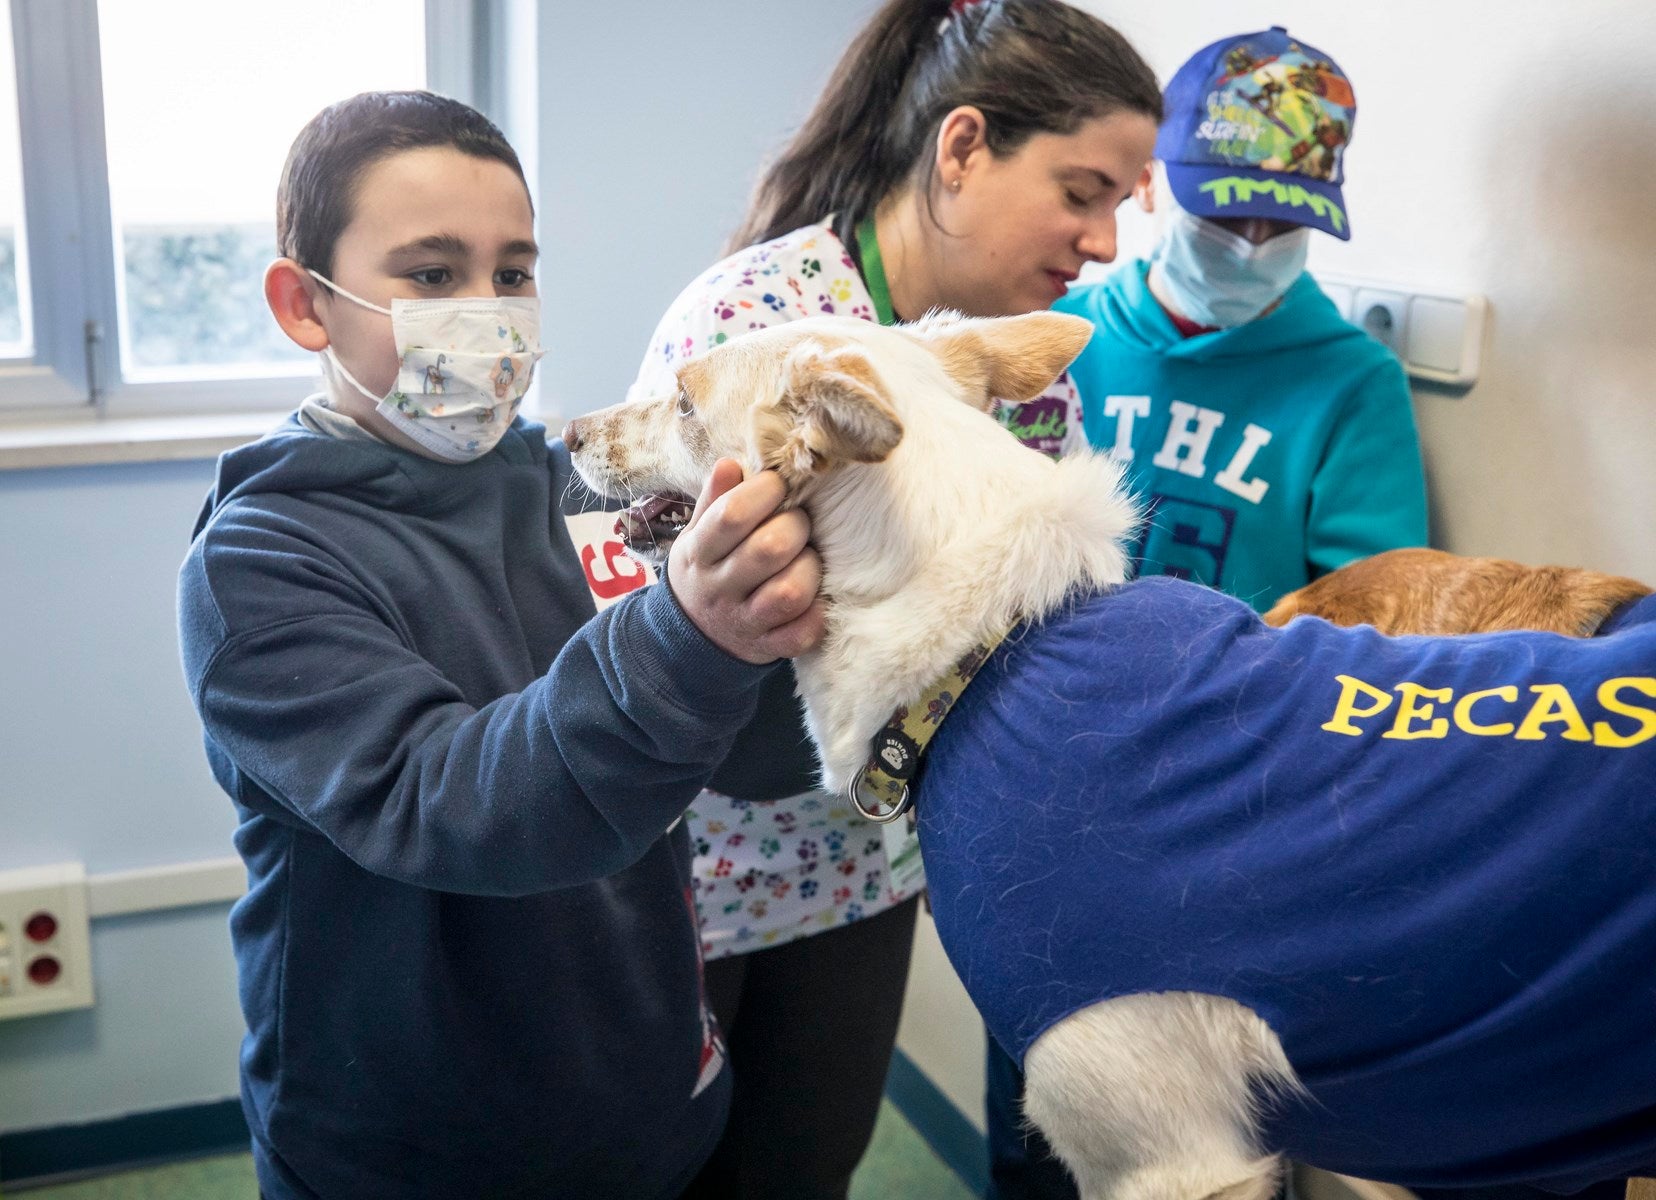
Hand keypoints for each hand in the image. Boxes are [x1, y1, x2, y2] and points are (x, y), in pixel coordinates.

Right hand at [669, 460, 825, 663]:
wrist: (694, 637)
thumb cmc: (709, 568)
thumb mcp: (699, 533)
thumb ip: (715, 500)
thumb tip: (731, 464)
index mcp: (699, 552)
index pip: (731, 516)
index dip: (764, 492)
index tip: (778, 485)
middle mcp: (719, 589)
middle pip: (768, 550)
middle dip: (795, 526)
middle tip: (799, 522)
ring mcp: (745, 622)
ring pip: (789, 593)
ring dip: (809, 568)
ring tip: (806, 559)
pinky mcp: (768, 648)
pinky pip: (802, 633)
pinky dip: (816, 613)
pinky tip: (813, 597)